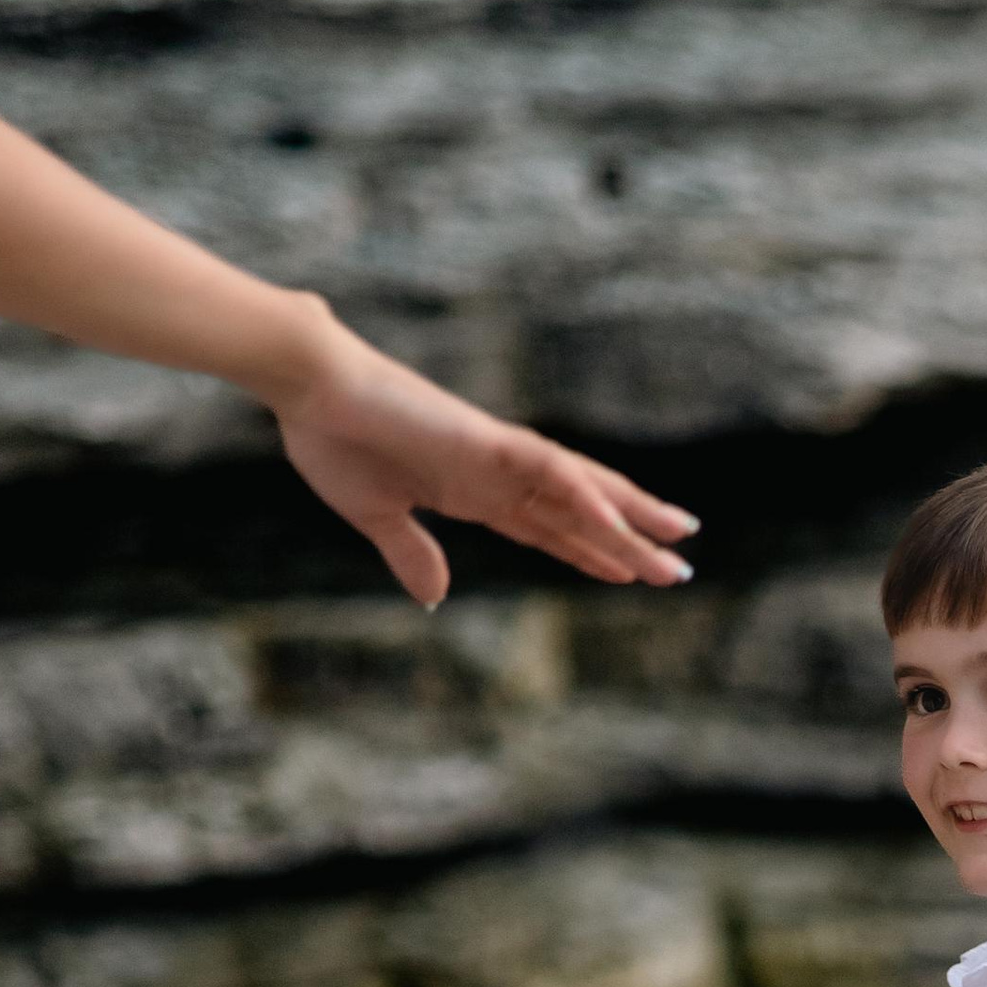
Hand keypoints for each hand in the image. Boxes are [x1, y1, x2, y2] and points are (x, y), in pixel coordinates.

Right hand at [268, 311, 697, 606]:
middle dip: (628, 541)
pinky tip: (621, 521)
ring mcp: (497, 455)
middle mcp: (496, 473)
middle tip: (678, 569)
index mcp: (472, 490)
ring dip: (630, 516)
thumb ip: (411, 553)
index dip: (588, 551)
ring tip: (678, 540)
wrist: (308, 388)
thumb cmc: (332, 439)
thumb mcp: (377, 517)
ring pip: (581, 489)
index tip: (627, 573)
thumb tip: (434, 599)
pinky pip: (550, 470)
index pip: (546, 528)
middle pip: (579, 512)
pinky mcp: (487, 441)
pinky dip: (585, 495)